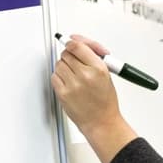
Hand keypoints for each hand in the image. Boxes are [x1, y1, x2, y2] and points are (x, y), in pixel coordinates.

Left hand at [51, 35, 136, 162]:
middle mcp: (85, 75)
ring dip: (64, 66)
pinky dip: (59, 77)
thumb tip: (76, 42)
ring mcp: (73, 85)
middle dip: (70, 56)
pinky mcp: (63, 93)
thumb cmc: (105, 101)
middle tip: (76, 63)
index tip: (70, 41)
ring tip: (74, 75)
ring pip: (59, 64)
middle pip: (67, 53)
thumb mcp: (107, 74)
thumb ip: (92, 56)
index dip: (72, 42)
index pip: (78, 46)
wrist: (101, 122)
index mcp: (99, 68)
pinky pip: (54, 76)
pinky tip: (68, 82)